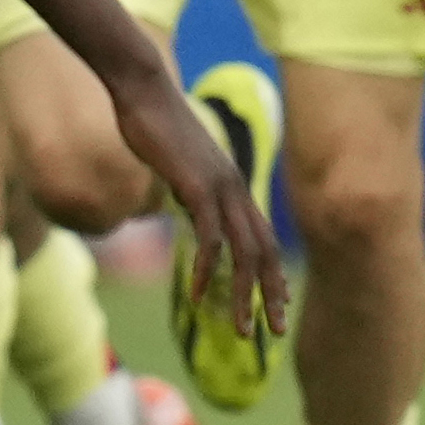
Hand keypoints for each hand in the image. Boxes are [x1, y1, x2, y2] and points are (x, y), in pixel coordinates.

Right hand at [110, 63, 285, 340]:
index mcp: (233, 187)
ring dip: (245, 294)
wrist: (145, 93)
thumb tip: (187, 205)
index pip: (264, 238)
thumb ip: (190, 189)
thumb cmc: (156, 128)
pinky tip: (202, 295)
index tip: (279, 304)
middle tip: (276, 331)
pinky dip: (209, 269)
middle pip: (265, 251)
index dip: (274, 274)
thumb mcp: (179, 168)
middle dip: (272, 294)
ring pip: (245, 251)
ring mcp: (220, 188)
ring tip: (244, 330)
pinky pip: (210, 236)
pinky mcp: (197, 186)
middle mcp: (235, 190)